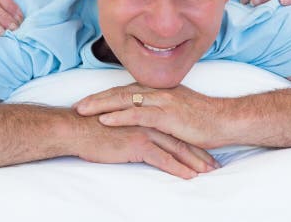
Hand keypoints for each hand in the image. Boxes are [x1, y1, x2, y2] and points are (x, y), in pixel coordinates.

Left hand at [75, 84, 230, 149]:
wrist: (225, 120)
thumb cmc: (203, 118)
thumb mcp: (179, 110)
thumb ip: (161, 109)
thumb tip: (147, 114)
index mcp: (159, 90)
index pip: (126, 90)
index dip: (106, 95)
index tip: (88, 101)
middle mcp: (157, 92)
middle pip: (120, 92)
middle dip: (97, 98)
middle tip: (77, 105)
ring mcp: (162, 101)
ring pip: (125, 100)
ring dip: (101, 105)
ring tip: (82, 110)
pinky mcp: (167, 115)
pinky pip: (138, 114)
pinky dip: (120, 116)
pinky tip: (105, 120)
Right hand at [75, 115, 219, 178]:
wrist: (76, 128)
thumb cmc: (92, 128)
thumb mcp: (119, 124)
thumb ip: (134, 127)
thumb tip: (141, 137)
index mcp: (146, 112)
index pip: (174, 128)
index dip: (191, 141)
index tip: (205, 152)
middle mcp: (149, 118)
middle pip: (180, 137)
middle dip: (199, 152)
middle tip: (214, 165)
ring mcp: (145, 129)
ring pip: (177, 147)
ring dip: (194, 161)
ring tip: (208, 172)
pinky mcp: (138, 141)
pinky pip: (163, 158)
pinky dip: (178, 168)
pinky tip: (189, 176)